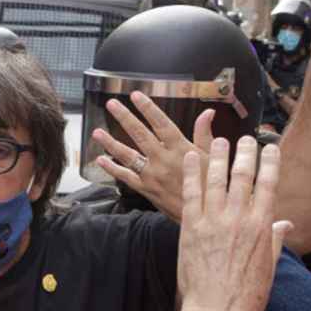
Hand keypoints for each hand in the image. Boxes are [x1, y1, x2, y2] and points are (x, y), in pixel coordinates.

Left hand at [91, 91, 214, 221]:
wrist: (206, 215)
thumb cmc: (212, 186)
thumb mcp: (213, 158)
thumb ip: (204, 134)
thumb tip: (207, 113)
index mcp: (181, 149)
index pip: (161, 123)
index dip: (147, 108)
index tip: (135, 96)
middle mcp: (163, 160)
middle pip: (140, 134)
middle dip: (124, 117)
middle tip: (111, 104)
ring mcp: (152, 175)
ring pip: (128, 155)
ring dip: (111, 142)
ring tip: (97, 132)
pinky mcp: (146, 189)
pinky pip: (126, 177)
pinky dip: (112, 169)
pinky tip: (101, 160)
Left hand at [176, 136, 290, 310]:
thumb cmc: (246, 296)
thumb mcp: (269, 267)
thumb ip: (275, 240)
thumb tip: (284, 224)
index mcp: (262, 227)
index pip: (268, 184)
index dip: (270, 162)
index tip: (270, 147)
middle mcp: (238, 219)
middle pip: (242, 176)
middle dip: (244, 153)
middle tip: (245, 139)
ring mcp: (213, 221)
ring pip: (216, 179)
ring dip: (217, 156)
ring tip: (219, 140)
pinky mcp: (190, 228)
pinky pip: (191, 193)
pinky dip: (192, 173)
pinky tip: (191, 158)